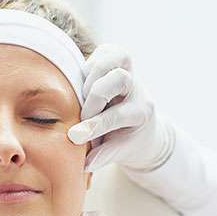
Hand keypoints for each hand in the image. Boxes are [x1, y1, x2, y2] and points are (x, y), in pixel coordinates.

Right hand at [67, 44, 173, 172]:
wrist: (140, 125)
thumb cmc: (127, 140)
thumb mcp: (121, 153)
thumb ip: (105, 157)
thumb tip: (85, 164)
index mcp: (141, 113)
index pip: (117, 116)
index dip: (95, 125)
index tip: (75, 137)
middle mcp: (137, 90)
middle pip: (120, 78)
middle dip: (96, 94)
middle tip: (82, 112)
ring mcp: (129, 72)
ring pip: (115, 57)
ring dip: (93, 73)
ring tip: (81, 92)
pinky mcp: (117, 61)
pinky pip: (105, 51)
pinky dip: (91, 63)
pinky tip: (82, 79)